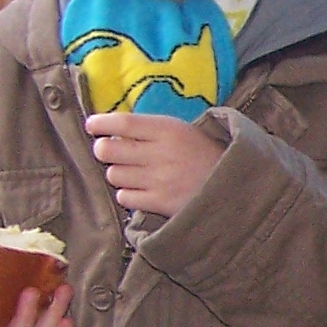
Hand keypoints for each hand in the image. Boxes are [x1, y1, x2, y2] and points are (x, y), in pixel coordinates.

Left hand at [87, 112, 223, 215]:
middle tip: (111, 151)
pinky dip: (128, 194)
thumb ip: (151, 129)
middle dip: (103, 150)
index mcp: (169, 130)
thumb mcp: (184, 131)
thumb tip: (112, 131)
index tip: (91, 125)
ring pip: (114, 175)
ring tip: (134, 173)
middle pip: (108, 150)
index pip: (123, 122)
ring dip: (118, 173)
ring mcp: (159, 180)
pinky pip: (124, 197)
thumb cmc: (206, 155)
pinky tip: (141, 189)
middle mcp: (161, 153)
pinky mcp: (160, 203)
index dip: (100, 123)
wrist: (235, 188)